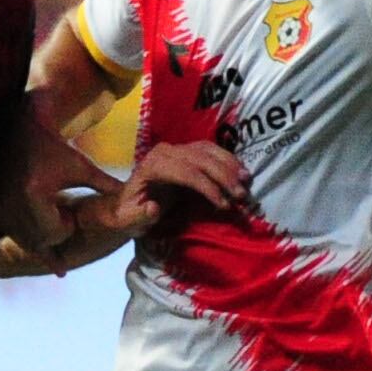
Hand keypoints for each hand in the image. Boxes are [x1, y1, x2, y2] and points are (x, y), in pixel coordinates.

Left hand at [91, 137, 249, 236]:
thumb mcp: (129, 220)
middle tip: (241, 196)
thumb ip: (140, 215)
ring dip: (229, 165)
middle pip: (200, 158)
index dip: (206, 187)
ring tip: (246, 182)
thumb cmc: (128, 214)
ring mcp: (176, 149)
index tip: (222, 205)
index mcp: (151, 165)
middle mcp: (164, 151)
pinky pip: (210, 150)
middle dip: (223, 176)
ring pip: (208, 151)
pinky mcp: (186, 152)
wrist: (125, 204)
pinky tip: (241, 172)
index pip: (185, 171)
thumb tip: (153, 207)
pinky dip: (227, 160)